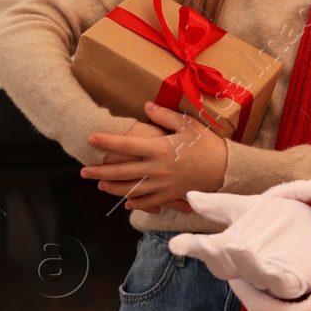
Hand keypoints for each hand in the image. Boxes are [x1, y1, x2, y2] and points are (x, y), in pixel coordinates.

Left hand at [82, 101, 227, 213]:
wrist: (226, 170)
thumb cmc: (208, 145)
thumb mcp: (189, 125)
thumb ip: (165, 116)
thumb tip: (145, 107)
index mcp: (159, 149)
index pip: (126, 145)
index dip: (106, 142)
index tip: (90, 139)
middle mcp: (156, 169)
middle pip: (121, 171)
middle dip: (99, 171)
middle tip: (83, 171)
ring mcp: (162, 185)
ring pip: (130, 189)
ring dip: (112, 188)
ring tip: (100, 185)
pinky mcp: (169, 196)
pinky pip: (148, 202)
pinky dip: (136, 204)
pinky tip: (128, 203)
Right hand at [168, 191, 310, 299]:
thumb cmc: (278, 226)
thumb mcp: (251, 210)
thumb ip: (221, 206)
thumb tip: (190, 195)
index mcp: (234, 251)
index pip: (210, 251)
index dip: (193, 248)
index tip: (175, 243)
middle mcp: (249, 267)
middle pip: (228, 267)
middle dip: (216, 255)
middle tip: (204, 243)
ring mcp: (271, 277)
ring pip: (254, 276)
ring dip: (243, 264)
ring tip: (233, 245)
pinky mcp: (295, 283)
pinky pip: (283, 284)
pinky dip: (275, 277)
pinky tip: (270, 269)